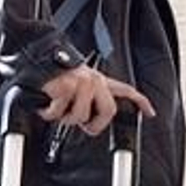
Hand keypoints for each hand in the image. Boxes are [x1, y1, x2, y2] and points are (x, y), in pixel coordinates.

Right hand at [39, 66, 155, 135]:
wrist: (35, 59)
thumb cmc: (54, 76)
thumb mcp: (78, 85)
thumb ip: (89, 99)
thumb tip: (90, 121)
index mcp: (99, 81)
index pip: (126, 90)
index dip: (140, 102)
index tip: (150, 113)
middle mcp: (94, 80)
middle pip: (108, 111)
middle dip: (95, 125)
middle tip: (84, 126)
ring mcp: (81, 83)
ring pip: (80, 116)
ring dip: (65, 118)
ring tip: (57, 108)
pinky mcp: (67, 86)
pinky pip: (60, 112)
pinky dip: (50, 114)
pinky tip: (46, 104)